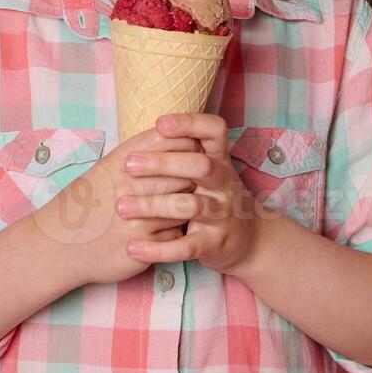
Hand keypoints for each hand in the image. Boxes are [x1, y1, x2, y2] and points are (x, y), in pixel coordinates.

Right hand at [34, 126, 204, 285]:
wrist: (57, 247)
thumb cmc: (87, 203)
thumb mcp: (107, 169)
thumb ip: (140, 152)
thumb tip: (176, 134)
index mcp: (121, 162)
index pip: (168, 141)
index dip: (187, 142)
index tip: (196, 146)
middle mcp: (129, 186)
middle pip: (183, 172)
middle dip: (195, 174)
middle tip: (203, 176)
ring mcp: (137, 218)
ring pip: (184, 204)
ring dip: (190, 203)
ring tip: (190, 201)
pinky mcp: (143, 246)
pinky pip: (176, 234)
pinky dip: (177, 231)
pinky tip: (170, 228)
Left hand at [116, 112, 275, 275]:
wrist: (250, 241)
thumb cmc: (216, 197)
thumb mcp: (208, 172)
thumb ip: (184, 154)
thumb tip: (145, 133)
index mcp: (220, 160)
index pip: (214, 131)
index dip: (190, 123)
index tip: (160, 124)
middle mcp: (224, 184)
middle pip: (199, 166)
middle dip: (163, 163)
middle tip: (129, 165)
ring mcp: (221, 214)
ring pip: (189, 206)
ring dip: (152, 205)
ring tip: (122, 206)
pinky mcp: (214, 243)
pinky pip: (186, 247)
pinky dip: (158, 249)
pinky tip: (133, 247)